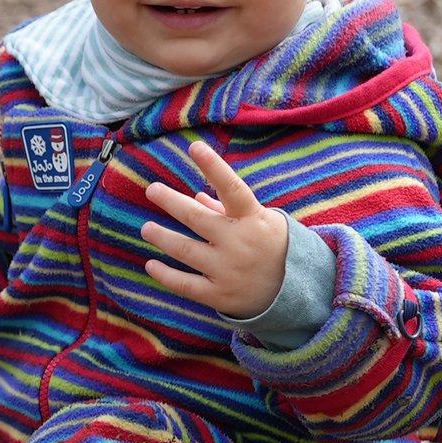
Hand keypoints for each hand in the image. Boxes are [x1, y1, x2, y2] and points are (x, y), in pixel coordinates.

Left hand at [140, 140, 290, 318]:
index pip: (232, 188)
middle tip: (152, 190)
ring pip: (185, 250)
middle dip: (171, 202)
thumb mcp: (262, 221)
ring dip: (162, 237)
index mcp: (252, 219)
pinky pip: (185, 284)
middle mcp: (238, 243)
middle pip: (196, 217)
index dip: (214, 167)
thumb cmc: (273, 247)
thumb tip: (196, 196)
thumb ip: (227, 209)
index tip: (194, 147)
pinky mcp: (219, 294)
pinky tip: (150, 265)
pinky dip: (165, 275)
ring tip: (147, 229)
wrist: (295, 293)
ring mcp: (227, 270)